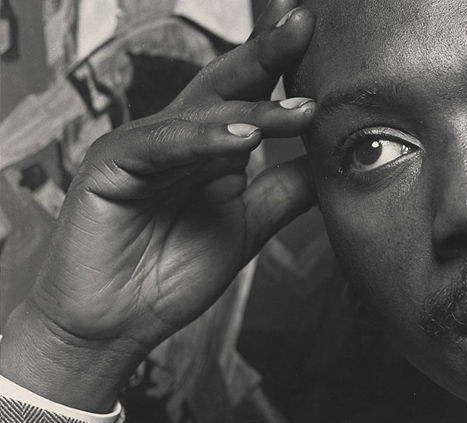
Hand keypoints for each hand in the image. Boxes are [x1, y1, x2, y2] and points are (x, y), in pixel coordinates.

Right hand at [0, 0, 314, 411]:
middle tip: (304, 25)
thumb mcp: (247, 225)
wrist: (116, 326)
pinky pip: (159, 146)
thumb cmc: (171, 272)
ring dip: (252, 111)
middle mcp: (175, 137)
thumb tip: (334, 159)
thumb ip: (286, 190)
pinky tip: (242, 141)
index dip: (281, 67)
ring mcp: (141, 146)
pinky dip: (200, 142)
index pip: (248, 95)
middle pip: (223, 86)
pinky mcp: (110, 165)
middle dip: (265, 56)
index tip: (320, 40)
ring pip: (199, 116)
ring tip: (299, 110)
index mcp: (206, 146)